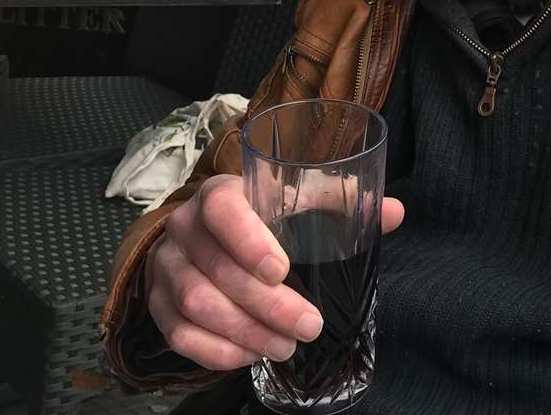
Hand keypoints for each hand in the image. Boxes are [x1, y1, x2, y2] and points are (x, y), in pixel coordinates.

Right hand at [145, 173, 404, 369]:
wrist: (202, 236)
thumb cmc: (261, 217)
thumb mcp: (295, 201)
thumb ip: (340, 204)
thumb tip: (393, 212)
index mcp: (219, 194)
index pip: (224, 211)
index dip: (249, 241)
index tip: (282, 270)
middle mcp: (184, 226)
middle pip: (217, 270)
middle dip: (267, 305)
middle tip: (309, 326)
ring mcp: (166, 266)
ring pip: (197, 305)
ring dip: (245, 332)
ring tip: (285, 346)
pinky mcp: (158, 303)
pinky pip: (179, 335)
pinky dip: (217, 352)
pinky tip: (251, 355)